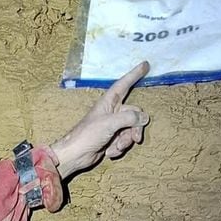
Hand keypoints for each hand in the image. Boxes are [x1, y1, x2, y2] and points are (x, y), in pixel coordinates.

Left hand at [52, 61, 150, 179]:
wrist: (75, 155)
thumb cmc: (87, 135)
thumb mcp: (110, 123)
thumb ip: (129, 118)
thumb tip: (143, 117)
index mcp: (109, 102)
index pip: (124, 84)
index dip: (135, 74)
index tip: (145, 64)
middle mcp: (112, 112)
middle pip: (135, 114)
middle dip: (135, 128)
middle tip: (135, 139)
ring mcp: (113, 126)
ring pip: (131, 130)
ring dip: (126, 141)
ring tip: (116, 146)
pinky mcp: (112, 139)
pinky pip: (124, 141)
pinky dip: (119, 148)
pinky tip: (109, 152)